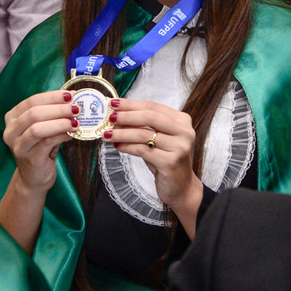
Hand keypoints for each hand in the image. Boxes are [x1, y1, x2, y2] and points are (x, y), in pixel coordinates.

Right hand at [3, 90, 78, 195]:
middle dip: (58, 108)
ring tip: (75, 122)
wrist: (33, 178)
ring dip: (60, 123)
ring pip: (38, 128)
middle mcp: (11, 131)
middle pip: (34, 113)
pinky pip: (46, 143)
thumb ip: (52, 114)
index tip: (71, 95)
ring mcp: (18, 146)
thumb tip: (72, 99)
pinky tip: (71, 134)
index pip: (32, 101)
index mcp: (12, 118)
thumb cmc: (40, 149)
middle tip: (76, 108)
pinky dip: (61, 136)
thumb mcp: (43, 128)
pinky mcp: (29, 159)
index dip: (53, 97)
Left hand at [103, 99, 203, 225]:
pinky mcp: (171, 162)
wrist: (181, 187)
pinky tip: (116, 146)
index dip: (131, 104)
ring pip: (144, 134)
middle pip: (150, 117)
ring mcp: (179, 147)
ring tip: (106, 134)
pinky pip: (142, 150)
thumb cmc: (166, 159)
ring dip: (122, 133)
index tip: (113, 103)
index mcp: (181, 120)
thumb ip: (143, 126)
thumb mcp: (157, 139)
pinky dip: (127, 147)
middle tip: (109, 117)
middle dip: (126, 116)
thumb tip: (116, 116)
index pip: (152, 106)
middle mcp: (184, 131)